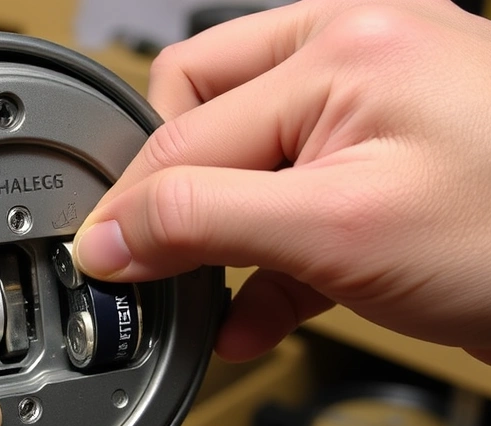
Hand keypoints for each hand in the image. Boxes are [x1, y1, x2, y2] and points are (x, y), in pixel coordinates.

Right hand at [73, 0, 490, 368]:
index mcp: (337, 44)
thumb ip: (206, 224)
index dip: (136, 203)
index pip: (186, 125)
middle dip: (182, 204)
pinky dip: (271, 261)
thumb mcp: (337, 230)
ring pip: (244, 161)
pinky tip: (256, 316)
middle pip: (205, 118)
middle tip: (165, 266)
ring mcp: (373, 110)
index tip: (102, 263)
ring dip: (223, 239)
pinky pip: (297, 198)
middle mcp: (351, 58)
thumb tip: (112, 235)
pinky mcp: (387, 164)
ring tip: (211, 299)